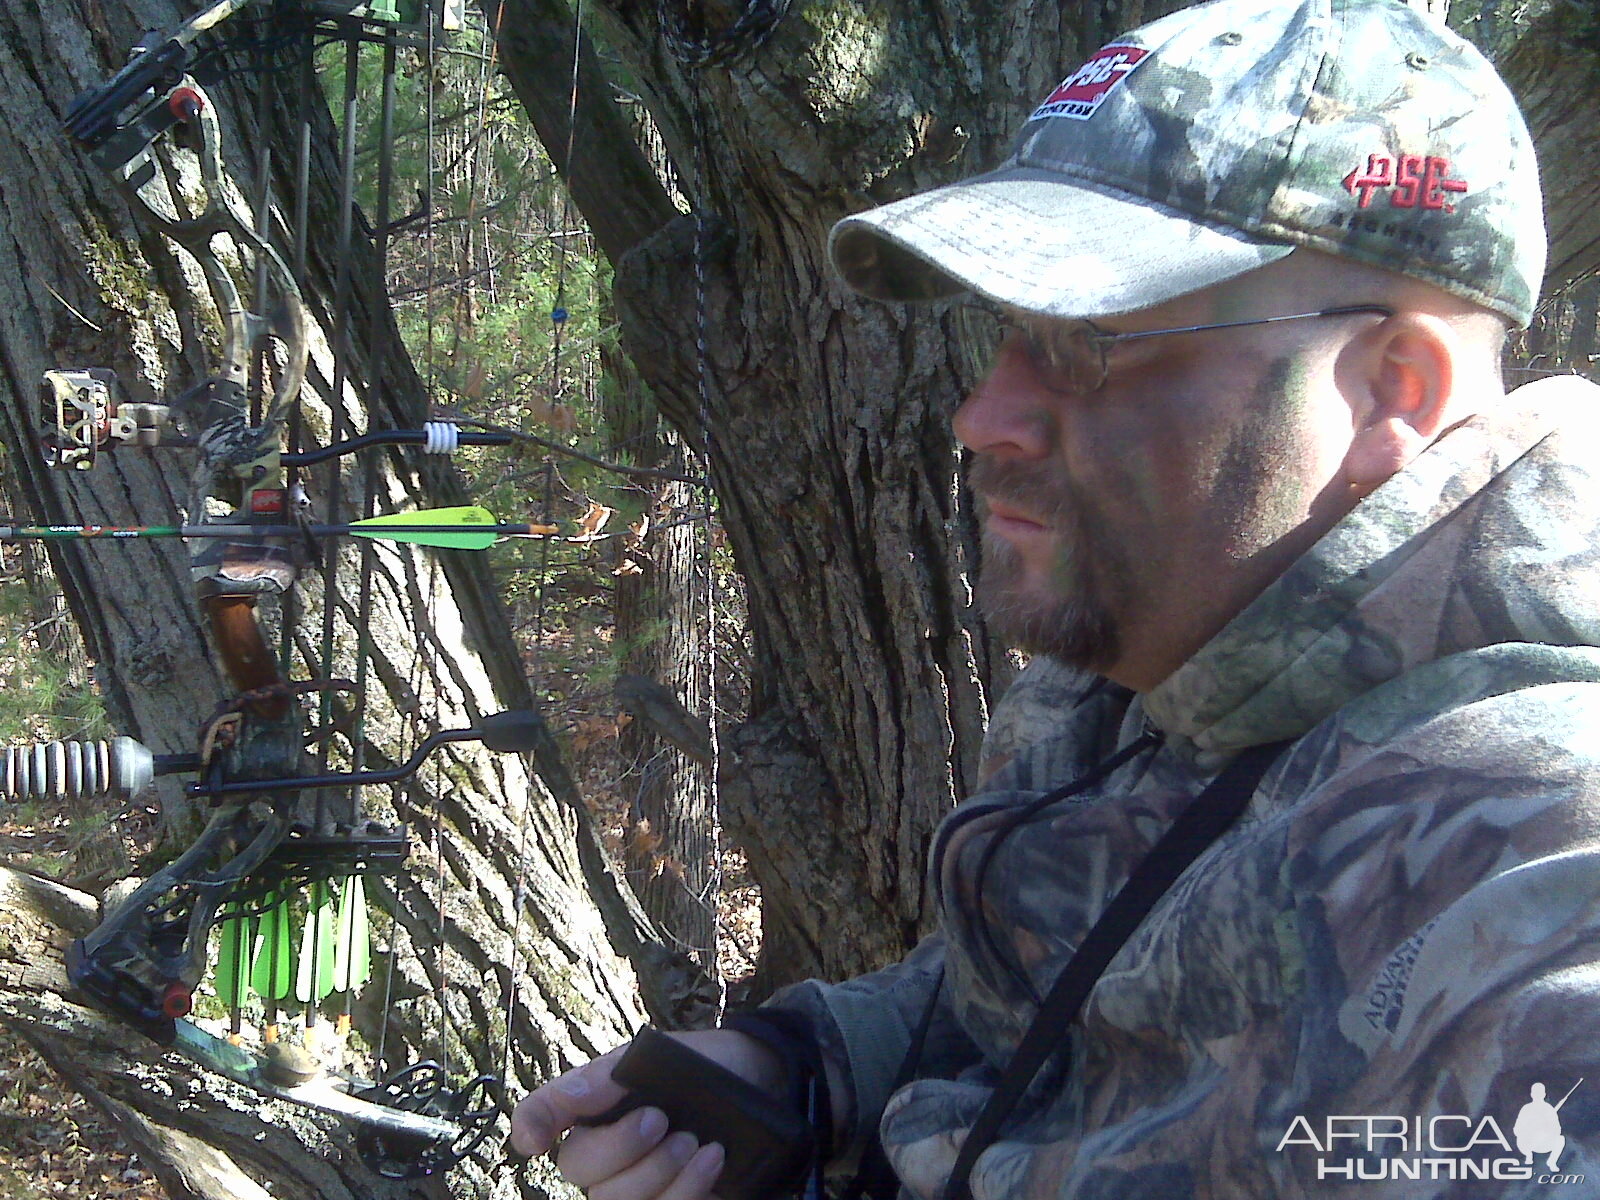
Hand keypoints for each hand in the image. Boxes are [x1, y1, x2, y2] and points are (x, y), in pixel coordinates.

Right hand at [510, 1028, 784, 1199]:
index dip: (532, 1125)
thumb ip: (602, 1082)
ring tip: (697, 1140)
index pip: (541, 1116)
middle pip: (583, 1175)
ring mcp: (637, 1185)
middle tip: (662, 1119)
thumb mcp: (657, 1057)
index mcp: (593, 1108)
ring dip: (661, 1174)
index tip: (534, 1141)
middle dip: (623, 1150)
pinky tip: (713, 1160)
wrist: (759, 1080)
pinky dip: (689, 1192)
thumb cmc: (701, 1066)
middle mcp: (605, 1153)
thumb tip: (552, 1113)